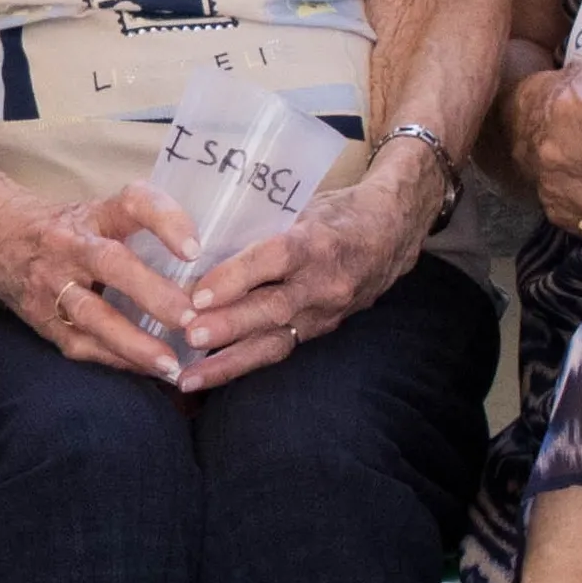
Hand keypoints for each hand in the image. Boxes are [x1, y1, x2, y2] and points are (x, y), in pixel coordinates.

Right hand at [0, 186, 205, 377]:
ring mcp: (53, 284)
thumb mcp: (100, 214)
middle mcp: (71, 245)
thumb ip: (147, 231)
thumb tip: (216, 264)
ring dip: (134, 341)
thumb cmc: (69, 230)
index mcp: (94, 214)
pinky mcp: (44, 320)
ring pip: (92, 314)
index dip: (166, 221)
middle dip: (152, 293)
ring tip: (172, 363)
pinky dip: (118, 360)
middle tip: (191, 316)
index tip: (195, 249)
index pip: (133, 203)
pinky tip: (150, 371)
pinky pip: (82, 345)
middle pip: (110, 264)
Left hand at [173, 155, 439, 391]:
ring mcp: (327, 312)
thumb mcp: (304, 205)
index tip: (198, 294)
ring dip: (230, 360)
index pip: (276, 259)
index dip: (236, 277)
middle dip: (229, 326)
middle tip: (188, 336)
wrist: (393, 233)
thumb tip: (199, 242)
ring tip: (189, 377)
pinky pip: (282, 350)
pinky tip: (211, 377)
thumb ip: (261, 226)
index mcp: (319, 241)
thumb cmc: (338, 212)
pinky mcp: (324, 330)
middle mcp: (326, 282)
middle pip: (274, 308)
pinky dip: (244, 364)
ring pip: (276, 341)